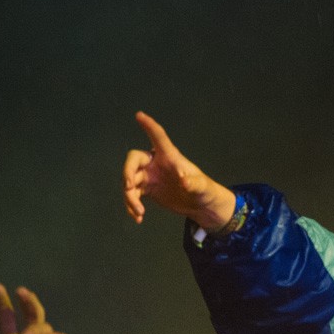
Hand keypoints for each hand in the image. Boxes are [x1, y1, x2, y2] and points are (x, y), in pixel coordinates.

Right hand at [122, 111, 235, 229]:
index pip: (158, 137)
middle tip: (129, 187)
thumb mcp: (202, 188)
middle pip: (134, 160)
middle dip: (127, 172)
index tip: (139, 115)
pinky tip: (138, 218)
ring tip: (139, 213)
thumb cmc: (205, 191)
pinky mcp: (148, 190)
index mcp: (170, 157)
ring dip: (129, 196)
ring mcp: (150, 176)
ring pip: (130, 180)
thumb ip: (194, 183)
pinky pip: (133, 195)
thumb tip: (184, 180)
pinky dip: (132, 206)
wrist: (202, 207)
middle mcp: (156, 163)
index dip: (149, 126)